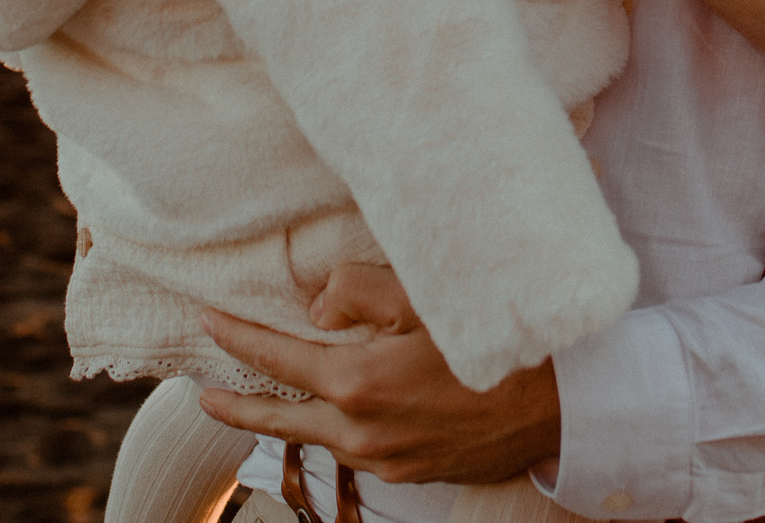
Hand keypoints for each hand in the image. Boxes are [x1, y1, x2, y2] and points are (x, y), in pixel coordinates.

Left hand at [195, 270, 561, 486]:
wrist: (560, 403)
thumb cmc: (493, 338)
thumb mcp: (424, 296)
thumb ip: (357, 292)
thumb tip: (317, 308)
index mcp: (359, 384)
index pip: (278, 360)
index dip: (237, 339)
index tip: (207, 322)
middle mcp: (364, 432)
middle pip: (283, 418)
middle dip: (239, 404)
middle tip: (204, 395)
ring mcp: (389, 460)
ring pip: (323, 437)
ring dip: (294, 417)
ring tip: (272, 400)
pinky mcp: (414, 472)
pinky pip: (360, 452)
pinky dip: (339, 430)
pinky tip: (345, 414)